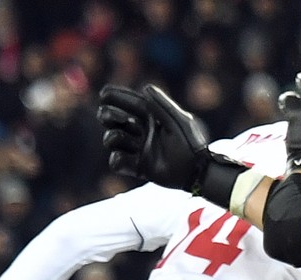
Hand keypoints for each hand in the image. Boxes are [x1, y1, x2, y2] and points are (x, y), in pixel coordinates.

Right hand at [98, 84, 244, 206]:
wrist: (196, 172)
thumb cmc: (191, 144)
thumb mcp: (178, 121)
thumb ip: (161, 105)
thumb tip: (145, 87)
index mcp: (152, 118)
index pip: (130, 104)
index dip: (116, 97)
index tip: (104, 94)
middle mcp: (142, 132)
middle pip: (115, 120)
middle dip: (108, 115)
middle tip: (106, 114)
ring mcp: (138, 149)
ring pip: (113, 139)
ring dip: (113, 137)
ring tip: (125, 140)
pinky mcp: (137, 167)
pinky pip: (117, 162)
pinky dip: (116, 160)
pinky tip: (120, 157)